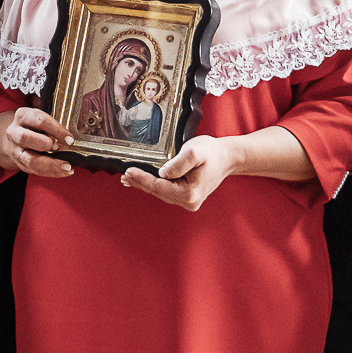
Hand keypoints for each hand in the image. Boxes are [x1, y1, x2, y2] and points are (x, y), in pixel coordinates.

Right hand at [0, 105, 74, 178]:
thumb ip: (52, 116)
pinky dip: (51, 172)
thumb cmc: (33, 126)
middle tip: (59, 148)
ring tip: (67, 166)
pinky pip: (34, 170)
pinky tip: (64, 171)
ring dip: (49, 164)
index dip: (55, 129)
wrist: (14, 139)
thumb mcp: (39, 115)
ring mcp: (16, 150)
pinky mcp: (20, 163)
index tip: (70, 139)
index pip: (38, 119)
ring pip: (29, 159)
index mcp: (22, 116)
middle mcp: (15, 132)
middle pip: (24, 137)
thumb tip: (73, 119)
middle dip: (43, 144)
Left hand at [121, 135, 236, 210]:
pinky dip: (153, 185)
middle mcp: (189, 201)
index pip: (159, 187)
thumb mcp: (195, 151)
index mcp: (190, 194)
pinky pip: (166, 191)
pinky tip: (143, 181)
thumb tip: (162, 172)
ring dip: (144, 184)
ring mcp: (188, 200)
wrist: (227, 157)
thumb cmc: (213, 153)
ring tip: (129, 178)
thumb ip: (179, 163)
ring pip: (160, 192)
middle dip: (140, 183)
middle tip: (124, 175)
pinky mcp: (186, 196)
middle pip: (158, 192)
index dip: (142, 179)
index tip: (129, 171)